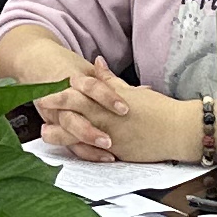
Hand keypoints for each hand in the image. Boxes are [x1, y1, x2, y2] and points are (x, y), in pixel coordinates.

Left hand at [36, 63, 205, 166]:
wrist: (179, 130)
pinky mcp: (118, 152)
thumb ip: (109, 80)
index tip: (44, 88)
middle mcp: (108, 117)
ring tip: (45, 132)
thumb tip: (96, 63)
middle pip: (75, 111)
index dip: (60, 90)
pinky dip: (80, 150)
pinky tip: (69, 150)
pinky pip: (94, 152)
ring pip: (80, 134)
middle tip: (37, 107)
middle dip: (55, 109)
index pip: (80, 92)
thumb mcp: (130, 91)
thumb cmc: (158, 110)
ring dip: (60, 133)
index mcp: (110, 100)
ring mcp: (111, 136)